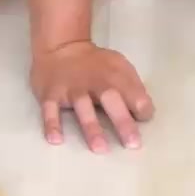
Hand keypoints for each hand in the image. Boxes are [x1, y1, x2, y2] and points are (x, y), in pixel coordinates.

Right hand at [31, 41, 153, 152]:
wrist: (61, 46)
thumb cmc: (95, 64)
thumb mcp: (118, 65)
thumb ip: (132, 86)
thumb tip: (145, 112)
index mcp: (114, 75)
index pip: (132, 91)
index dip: (141, 106)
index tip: (144, 118)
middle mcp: (93, 81)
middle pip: (109, 99)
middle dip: (122, 121)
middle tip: (132, 143)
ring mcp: (71, 88)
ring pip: (82, 107)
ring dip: (91, 127)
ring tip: (100, 149)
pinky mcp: (50, 94)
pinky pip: (50, 110)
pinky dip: (51, 124)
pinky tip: (55, 140)